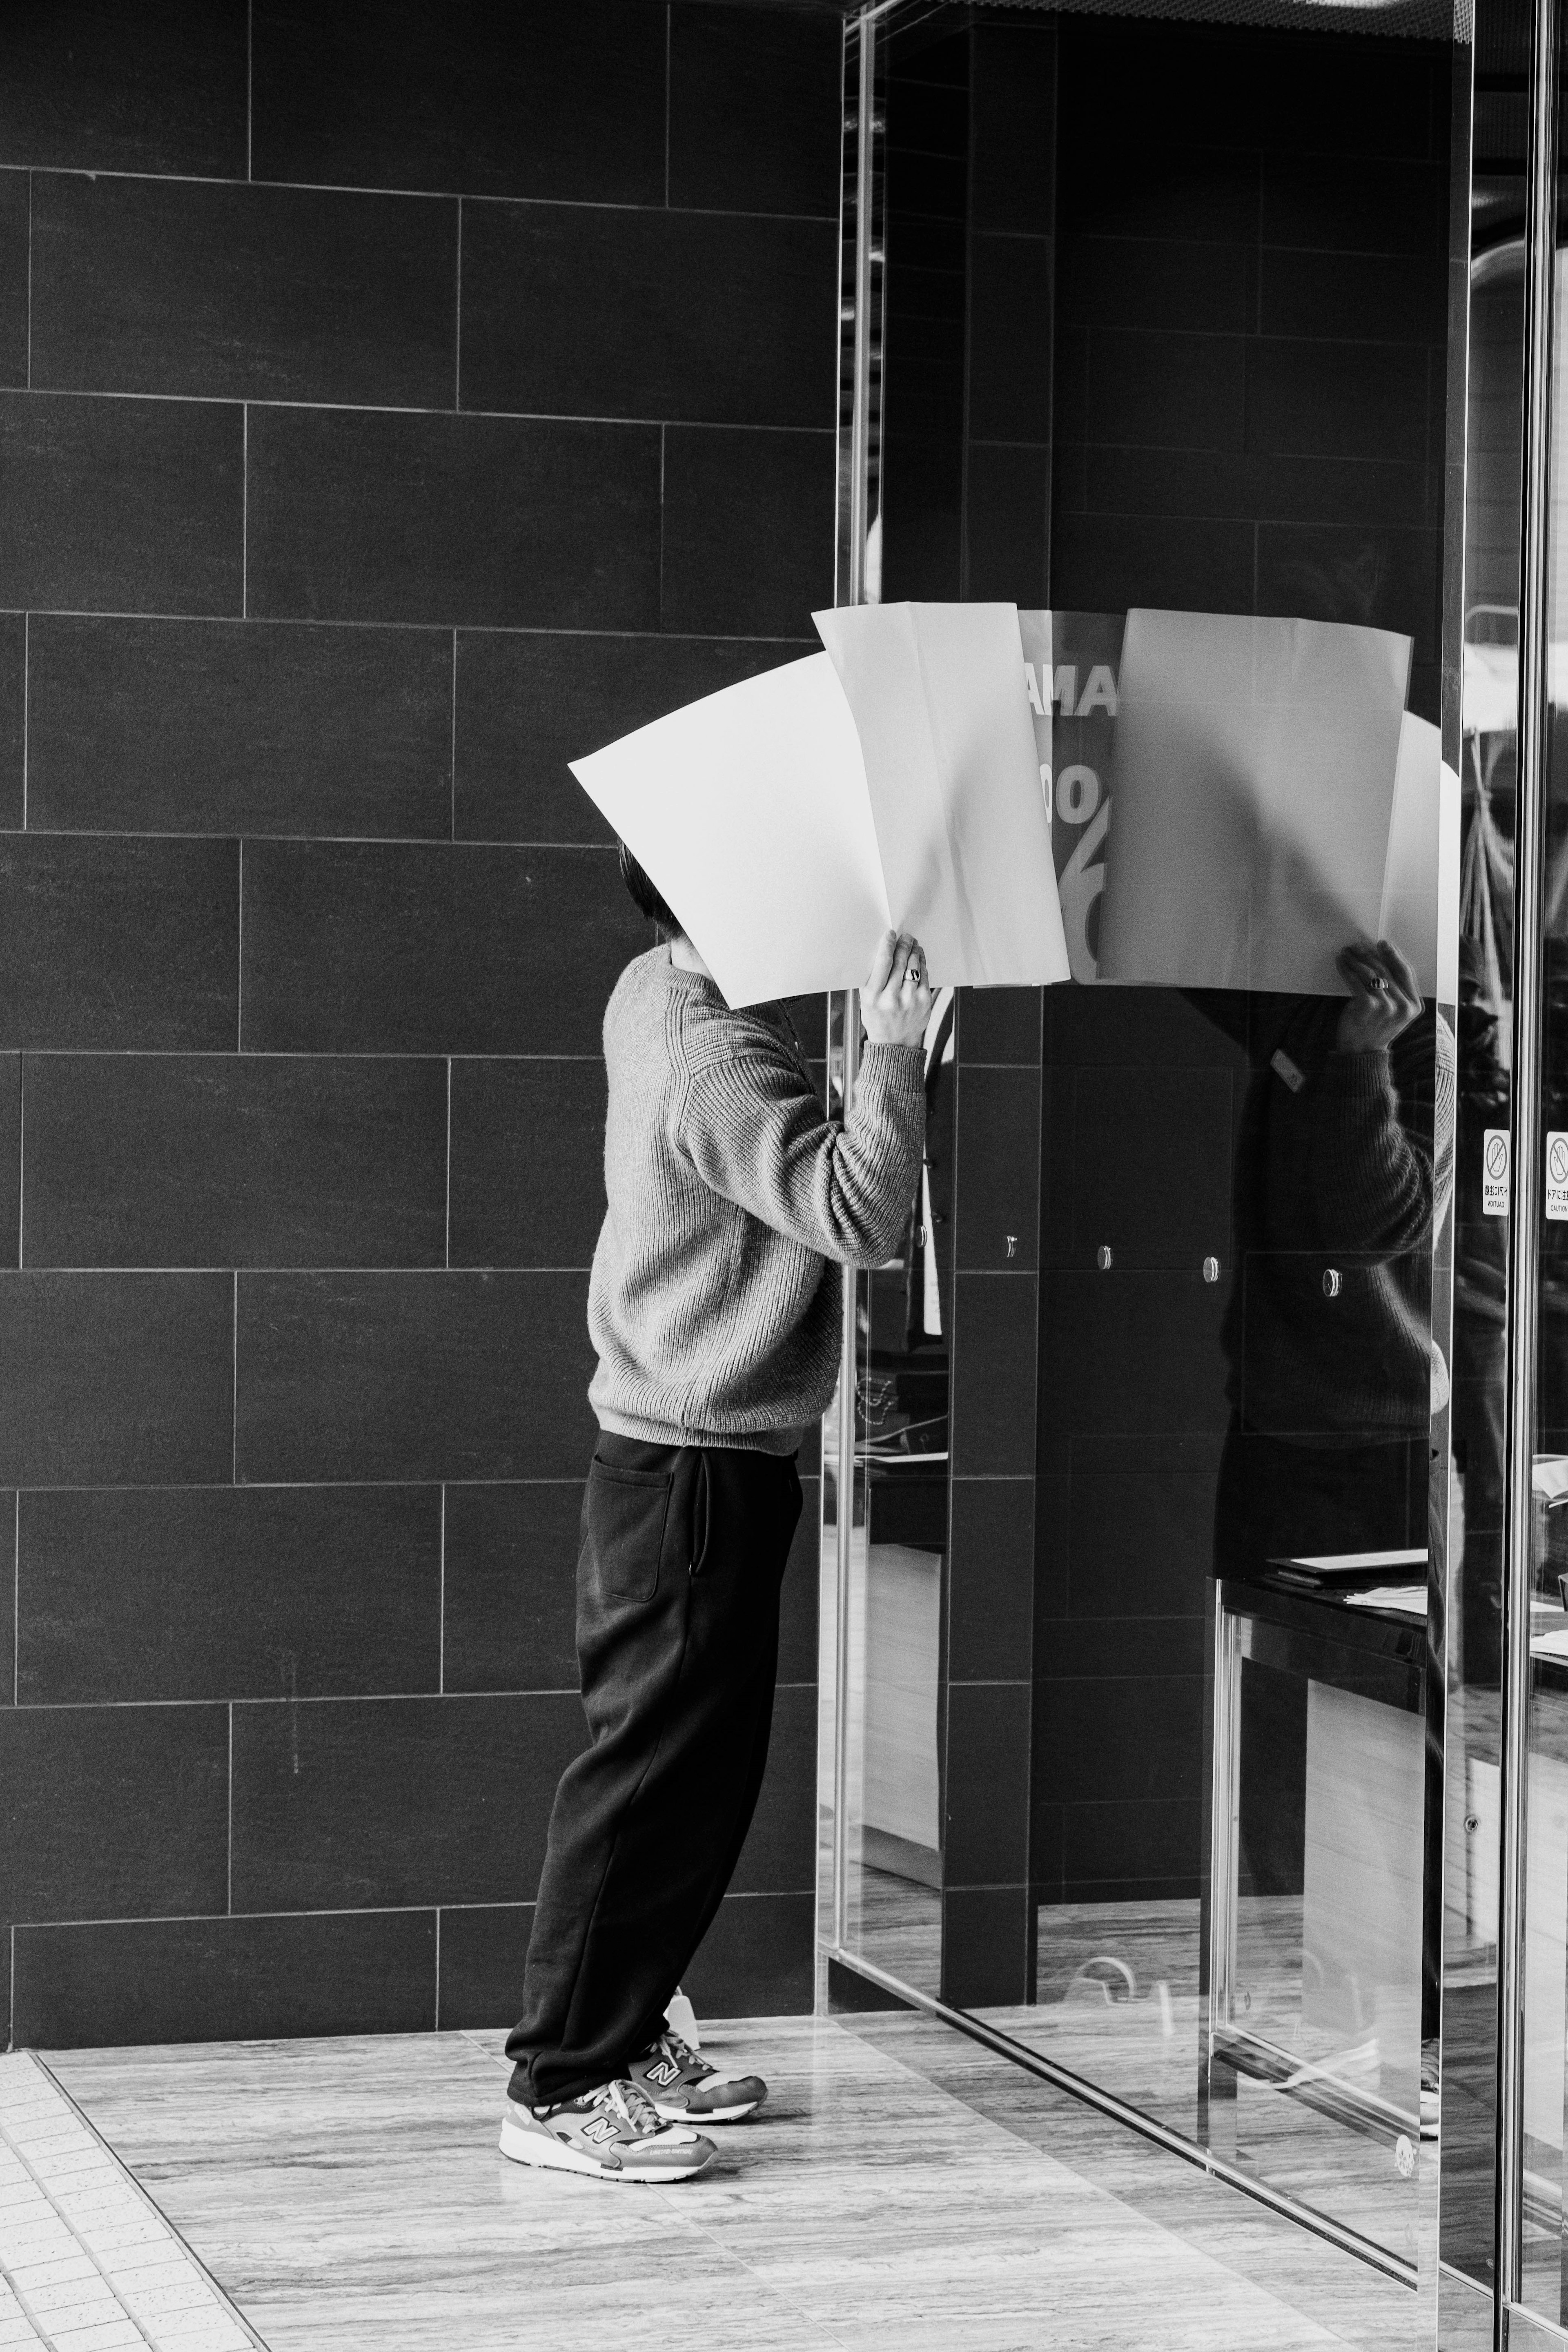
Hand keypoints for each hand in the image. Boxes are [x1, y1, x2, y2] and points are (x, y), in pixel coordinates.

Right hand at [860, 929, 932, 1048]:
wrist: (894, 1044)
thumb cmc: (878, 1019)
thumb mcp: (865, 1001)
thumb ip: (872, 979)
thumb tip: (883, 951)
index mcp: (872, 996)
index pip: (882, 963)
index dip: (887, 944)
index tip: (890, 934)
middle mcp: (891, 998)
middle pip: (900, 962)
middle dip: (904, 945)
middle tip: (905, 937)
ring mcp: (910, 1000)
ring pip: (914, 966)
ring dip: (914, 952)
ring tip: (913, 945)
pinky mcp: (924, 1002)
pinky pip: (924, 976)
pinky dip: (922, 965)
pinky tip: (919, 959)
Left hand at [1335, 939, 1421, 1052]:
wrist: (1362, 1053)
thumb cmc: (1375, 1029)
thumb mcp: (1394, 1013)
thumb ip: (1396, 993)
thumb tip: (1382, 960)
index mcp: (1414, 1006)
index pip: (1405, 973)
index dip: (1394, 956)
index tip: (1382, 944)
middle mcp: (1403, 1006)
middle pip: (1386, 971)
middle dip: (1369, 955)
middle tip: (1356, 946)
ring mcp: (1386, 1006)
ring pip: (1370, 974)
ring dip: (1356, 960)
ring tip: (1346, 953)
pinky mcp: (1368, 1006)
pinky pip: (1355, 981)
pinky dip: (1346, 969)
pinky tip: (1341, 963)